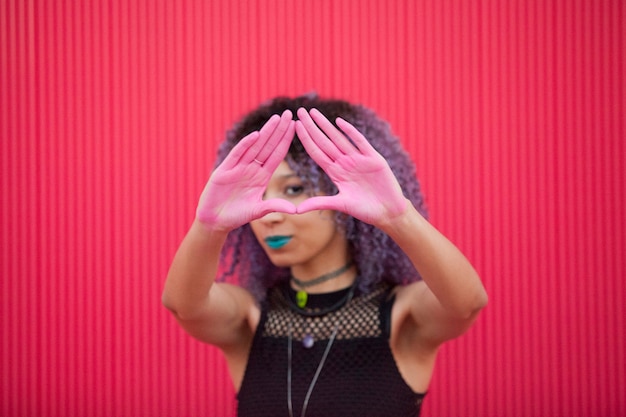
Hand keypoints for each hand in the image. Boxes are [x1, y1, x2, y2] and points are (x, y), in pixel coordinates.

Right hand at [196, 110, 296, 230]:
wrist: (214, 221)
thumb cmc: (236, 215)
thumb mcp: (258, 210)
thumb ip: (275, 206)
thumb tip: (295, 210)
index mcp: (261, 176)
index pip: (276, 154)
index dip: (286, 141)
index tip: (296, 127)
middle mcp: (251, 168)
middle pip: (268, 146)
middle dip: (279, 130)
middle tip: (290, 114)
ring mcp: (238, 168)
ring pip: (254, 146)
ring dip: (266, 132)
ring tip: (277, 119)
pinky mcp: (224, 170)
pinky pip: (237, 155)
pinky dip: (245, 145)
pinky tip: (256, 135)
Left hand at [294, 108, 407, 224]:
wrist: (388, 212)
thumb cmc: (365, 210)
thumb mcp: (340, 205)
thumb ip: (319, 203)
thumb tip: (296, 210)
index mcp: (336, 173)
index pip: (317, 152)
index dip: (306, 139)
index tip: (295, 126)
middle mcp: (345, 163)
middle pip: (324, 141)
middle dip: (312, 127)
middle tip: (300, 111)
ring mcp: (359, 159)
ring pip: (339, 139)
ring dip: (326, 125)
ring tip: (314, 112)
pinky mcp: (374, 159)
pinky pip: (360, 142)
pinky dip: (350, 132)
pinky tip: (339, 122)